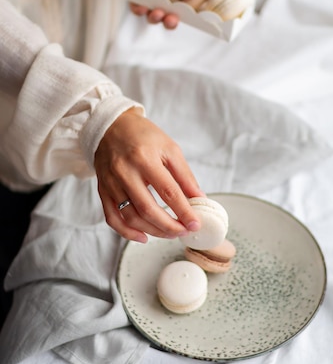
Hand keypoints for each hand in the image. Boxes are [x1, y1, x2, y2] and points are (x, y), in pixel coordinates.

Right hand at [94, 106, 204, 242]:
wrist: (110, 126)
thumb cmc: (143, 136)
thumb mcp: (170, 148)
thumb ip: (185, 175)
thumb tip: (199, 199)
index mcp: (144, 158)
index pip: (168, 192)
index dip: (184, 211)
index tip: (195, 224)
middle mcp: (124, 172)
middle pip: (148, 209)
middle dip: (169, 226)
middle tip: (184, 232)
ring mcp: (111, 183)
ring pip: (131, 217)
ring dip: (153, 231)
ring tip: (170, 233)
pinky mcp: (102, 190)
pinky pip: (112, 218)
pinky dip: (127, 232)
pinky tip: (143, 237)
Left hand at [128, 0, 204, 28]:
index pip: (190, 12)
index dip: (193, 19)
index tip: (195, 20)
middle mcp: (169, 1)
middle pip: (171, 19)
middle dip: (172, 22)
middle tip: (172, 19)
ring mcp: (152, 0)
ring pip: (154, 16)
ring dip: (156, 18)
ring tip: (158, 13)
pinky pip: (136, 7)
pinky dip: (138, 9)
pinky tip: (140, 7)